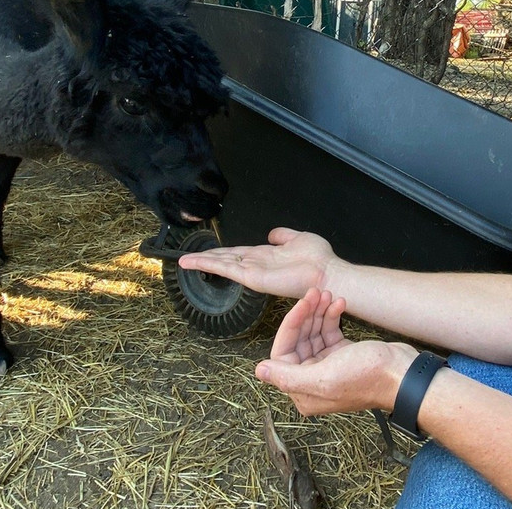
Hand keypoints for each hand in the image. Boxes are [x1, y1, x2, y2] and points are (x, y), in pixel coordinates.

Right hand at [178, 227, 339, 298]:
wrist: (327, 273)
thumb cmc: (318, 259)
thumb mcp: (298, 239)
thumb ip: (283, 236)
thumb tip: (272, 234)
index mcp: (265, 256)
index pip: (237, 253)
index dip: (221, 252)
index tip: (206, 251)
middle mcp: (256, 265)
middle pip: (225, 259)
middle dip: (206, 259)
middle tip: (186, 258)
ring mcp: (253, 273)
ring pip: (222, 264)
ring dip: (202, 262)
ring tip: (184, 261)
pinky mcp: (253, 278)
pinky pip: (227, 269)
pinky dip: (210, 265)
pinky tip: (196, 262)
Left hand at [255, 287, 417, 416]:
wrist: (404, 374)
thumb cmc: (368, 378)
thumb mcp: (325, 378)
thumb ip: (288, 376)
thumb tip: (258, 371)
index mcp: (303, 391)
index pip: (282, 353)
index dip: (290, 326)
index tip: (303, 304)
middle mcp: (312, 381)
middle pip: (298, 340)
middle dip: (306, 314)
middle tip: (317, 291)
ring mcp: (328, 367)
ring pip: (313, 333)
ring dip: (319, 312)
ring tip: (329, 294)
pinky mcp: (342, 354)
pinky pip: (329, 331)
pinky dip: (332, 316)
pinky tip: (340, 303)